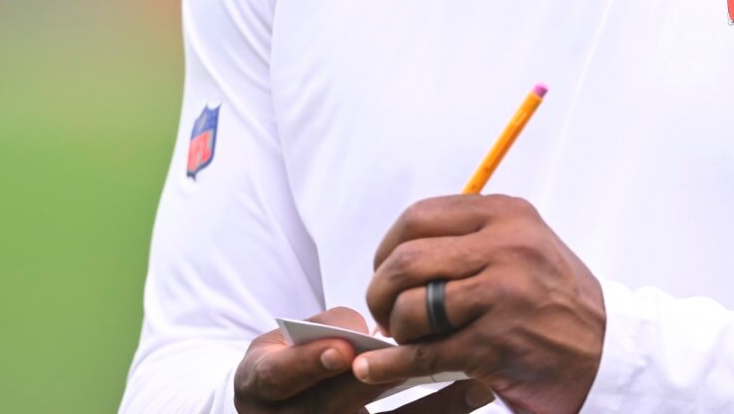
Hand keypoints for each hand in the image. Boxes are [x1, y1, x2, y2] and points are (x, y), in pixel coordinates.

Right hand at [233, 305, 492, 413]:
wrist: (278, 410)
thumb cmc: (286, 365)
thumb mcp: (281, 344)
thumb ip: (320, 329)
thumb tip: (366, 331)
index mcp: (261, 387)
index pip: (278, 376)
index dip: (308, 363)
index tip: (341, 348)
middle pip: (336, 402)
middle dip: (378, 377)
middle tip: (418, 352)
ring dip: (427, 402)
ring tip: (469, 376)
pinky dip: (440, 411)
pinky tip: (472, 393)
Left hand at [357, 195, 605, 413]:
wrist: (609, 355)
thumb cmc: (560, 303)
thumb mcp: (526, 246)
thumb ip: (473, 237)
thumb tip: (402, 249)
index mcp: (508, 216)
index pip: (420, 216)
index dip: (388, 247)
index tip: (385, 270)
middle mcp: (506, 247)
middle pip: (407, 259)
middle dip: (381, 291)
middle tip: (385, 312)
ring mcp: (502, 294)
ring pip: (412, 305)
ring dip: (397, 329)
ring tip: (407, 339)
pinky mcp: (496, 343)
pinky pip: (424, 352)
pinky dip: (392, 364)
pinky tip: (377, 369)